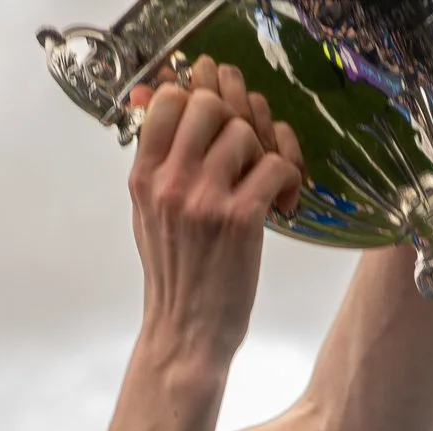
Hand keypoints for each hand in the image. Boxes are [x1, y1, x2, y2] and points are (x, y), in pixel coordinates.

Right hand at [125, 56, 306, 364]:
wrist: (185, 334)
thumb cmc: (173, 274)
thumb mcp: (147, 213)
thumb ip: (154, 159)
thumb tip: (151, 94)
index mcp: (144, 177)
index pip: (169, 99)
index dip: (199, 101)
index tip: (214, 128)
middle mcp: (169, 182)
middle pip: (210, 105)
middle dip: (235, 123)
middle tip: (243, 155)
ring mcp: (204, 199)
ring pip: (247, 133)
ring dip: (264, 154)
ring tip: (262, 186)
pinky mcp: (240, 219)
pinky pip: (276, 166)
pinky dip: (289, 181)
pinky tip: (282, 206)